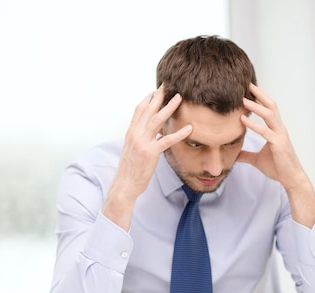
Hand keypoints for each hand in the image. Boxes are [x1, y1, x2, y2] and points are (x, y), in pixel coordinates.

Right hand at [103, 85, 191, 229]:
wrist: (124, 185)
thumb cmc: (130, 169)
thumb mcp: (132, 150)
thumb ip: (140, 138)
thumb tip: (150, 132)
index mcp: (130, 132)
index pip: (139, 110)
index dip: (148, 98)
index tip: (157, 89)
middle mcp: (135, 134)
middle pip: (148, 110)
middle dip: (158, 96)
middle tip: (169, 85)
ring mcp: (142, 143)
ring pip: (157, 120)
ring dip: (169, 107)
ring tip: (180, 98)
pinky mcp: (150, 153)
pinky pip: (166, 141)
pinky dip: (179, 134)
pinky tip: (190, 128)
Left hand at [238, 84, 314, 226]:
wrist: (291, 179)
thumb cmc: (278, 168)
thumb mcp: (257, 160)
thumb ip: (246, 155)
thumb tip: (234, 155)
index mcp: (276, 130)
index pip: (269, 109)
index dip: (260, 98)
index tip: (248, 89)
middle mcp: (279, 129)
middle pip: (271, 106)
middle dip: (260, 94)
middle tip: (247, 84)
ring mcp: (280, 136)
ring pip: (269, 115)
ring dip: (256, 106)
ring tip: (243, 99)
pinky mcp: (279, 144)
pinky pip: (265, 132)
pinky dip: (254, 125)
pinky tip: (243, 120)